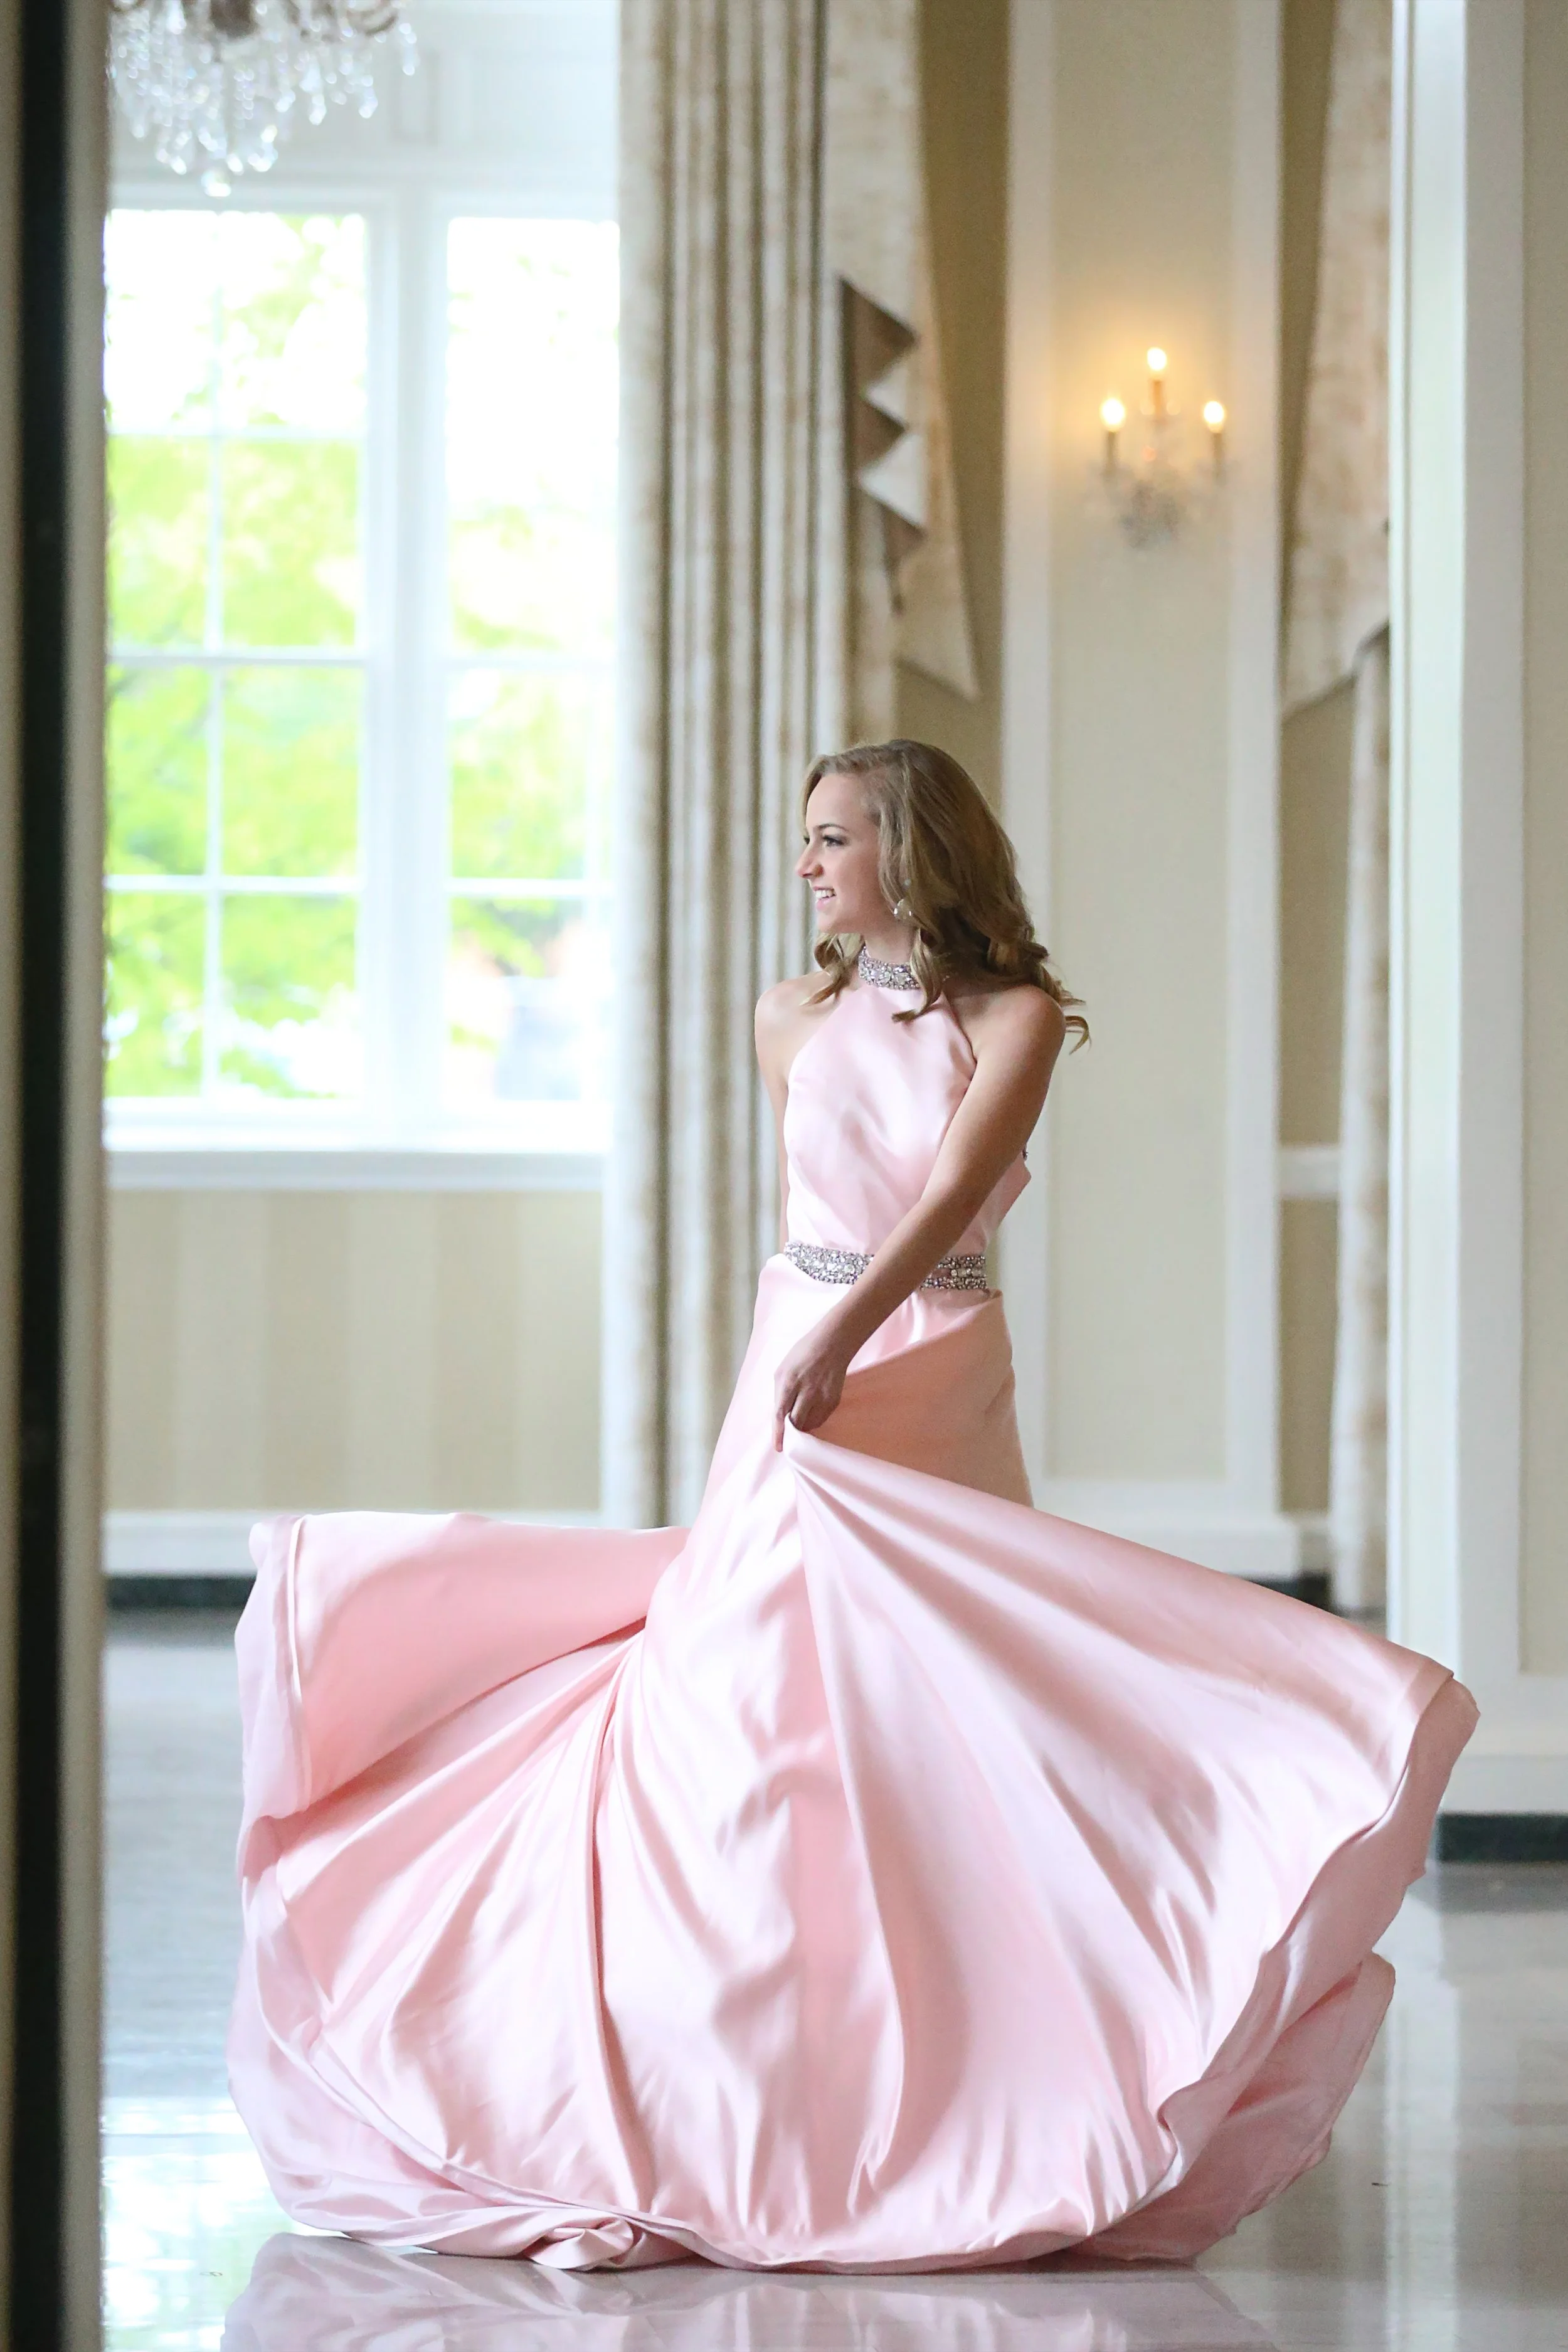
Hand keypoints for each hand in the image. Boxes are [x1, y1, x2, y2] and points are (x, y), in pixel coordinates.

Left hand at [773, 1322, 852, 1449]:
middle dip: (792, 1433)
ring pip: (810, 1424)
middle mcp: (806, 1391)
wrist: (833, 1344)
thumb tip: (781, 1415)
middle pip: (797, 1422)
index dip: (778, 1433)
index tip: (778, 1447)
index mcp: (789, 1382)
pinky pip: (821, 1418)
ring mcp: (822, 1397)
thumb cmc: (802, 1354)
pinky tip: (811, 1411)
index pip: (780, 1413)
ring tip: (800, 1418)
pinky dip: (814, 1420)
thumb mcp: (783, 1369)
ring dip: (803, 1426)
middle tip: (789, 1437)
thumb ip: (780, 1393)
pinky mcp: (834, 1400)